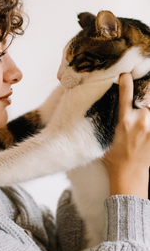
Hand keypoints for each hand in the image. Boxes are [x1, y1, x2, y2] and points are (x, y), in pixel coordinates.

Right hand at [103, 72, 149, 198]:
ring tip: (142, 117)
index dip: (126, 81)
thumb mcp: (106, 137)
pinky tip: (146, 124)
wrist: (129, 176)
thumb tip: (105, 109)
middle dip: (145, 94)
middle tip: (140, 97)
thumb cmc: (114, 158)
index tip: (126, 74)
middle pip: (147, 99)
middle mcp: (140, 122)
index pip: (126, 95)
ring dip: (148, 109)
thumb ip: (110, 122)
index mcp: (124, 121)